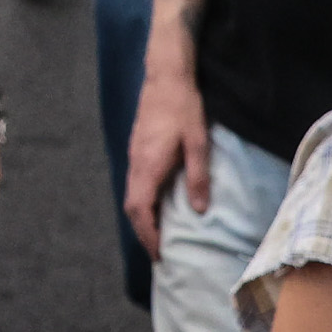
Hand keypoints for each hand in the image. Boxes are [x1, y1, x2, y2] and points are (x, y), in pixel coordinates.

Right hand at [122, 61, 210, 253]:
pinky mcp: (137, 150)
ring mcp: (134, 157)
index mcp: (149, 166)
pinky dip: (144, 203)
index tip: (159, 253)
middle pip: (132, 207)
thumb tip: (199, 210)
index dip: (148, 234)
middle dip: (143, 232)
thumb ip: (198, 177)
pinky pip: (135, 185)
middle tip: (159, 251)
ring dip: (143, 218)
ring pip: (132, 196)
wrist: (165, 77)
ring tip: (160, 234)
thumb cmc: (183, 108)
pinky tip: (158, 205)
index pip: (140, 210)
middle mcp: (136, 164)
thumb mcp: (197, 143)